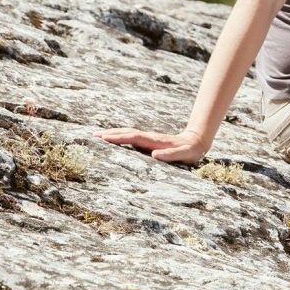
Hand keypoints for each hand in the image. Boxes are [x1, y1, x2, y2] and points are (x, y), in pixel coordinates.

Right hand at [95, 127, 209, 163]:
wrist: (196, 142)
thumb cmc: (190, 151)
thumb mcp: (184, 154)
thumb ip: (171, 155)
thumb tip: (155, 155)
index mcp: (154, 141)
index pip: (134, 138)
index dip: (119, 138)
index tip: (105, 138)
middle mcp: (149, 138)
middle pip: (127, 133)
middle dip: (111, 134)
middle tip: (94, 135)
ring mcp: (148, 139)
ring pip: (128, 134)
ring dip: (113, 134)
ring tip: (98, 135)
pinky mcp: (148, 142)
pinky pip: (131, 138)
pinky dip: (120, 137)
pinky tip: (113, 140)